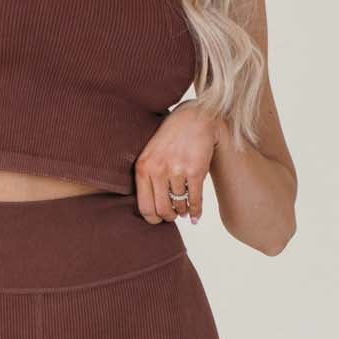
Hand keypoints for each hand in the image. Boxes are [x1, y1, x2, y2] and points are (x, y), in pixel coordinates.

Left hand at [133, 99, 222, 225]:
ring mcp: (177, 170)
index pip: (144, 206)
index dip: (153, 218)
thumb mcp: (149, 154)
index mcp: (143, 167)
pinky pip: (194, 200)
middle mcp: (158, 170)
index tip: (158, 219)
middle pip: (162, 210)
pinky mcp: (195, 171)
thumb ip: (147, 177)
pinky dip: (196, 211)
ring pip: (179, 205)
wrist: (193, 119)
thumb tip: (151, 210)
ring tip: (184, 210)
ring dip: (183, 211)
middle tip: (173, 216)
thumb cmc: (170, 138)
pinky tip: (195, 216)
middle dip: (169, 217)